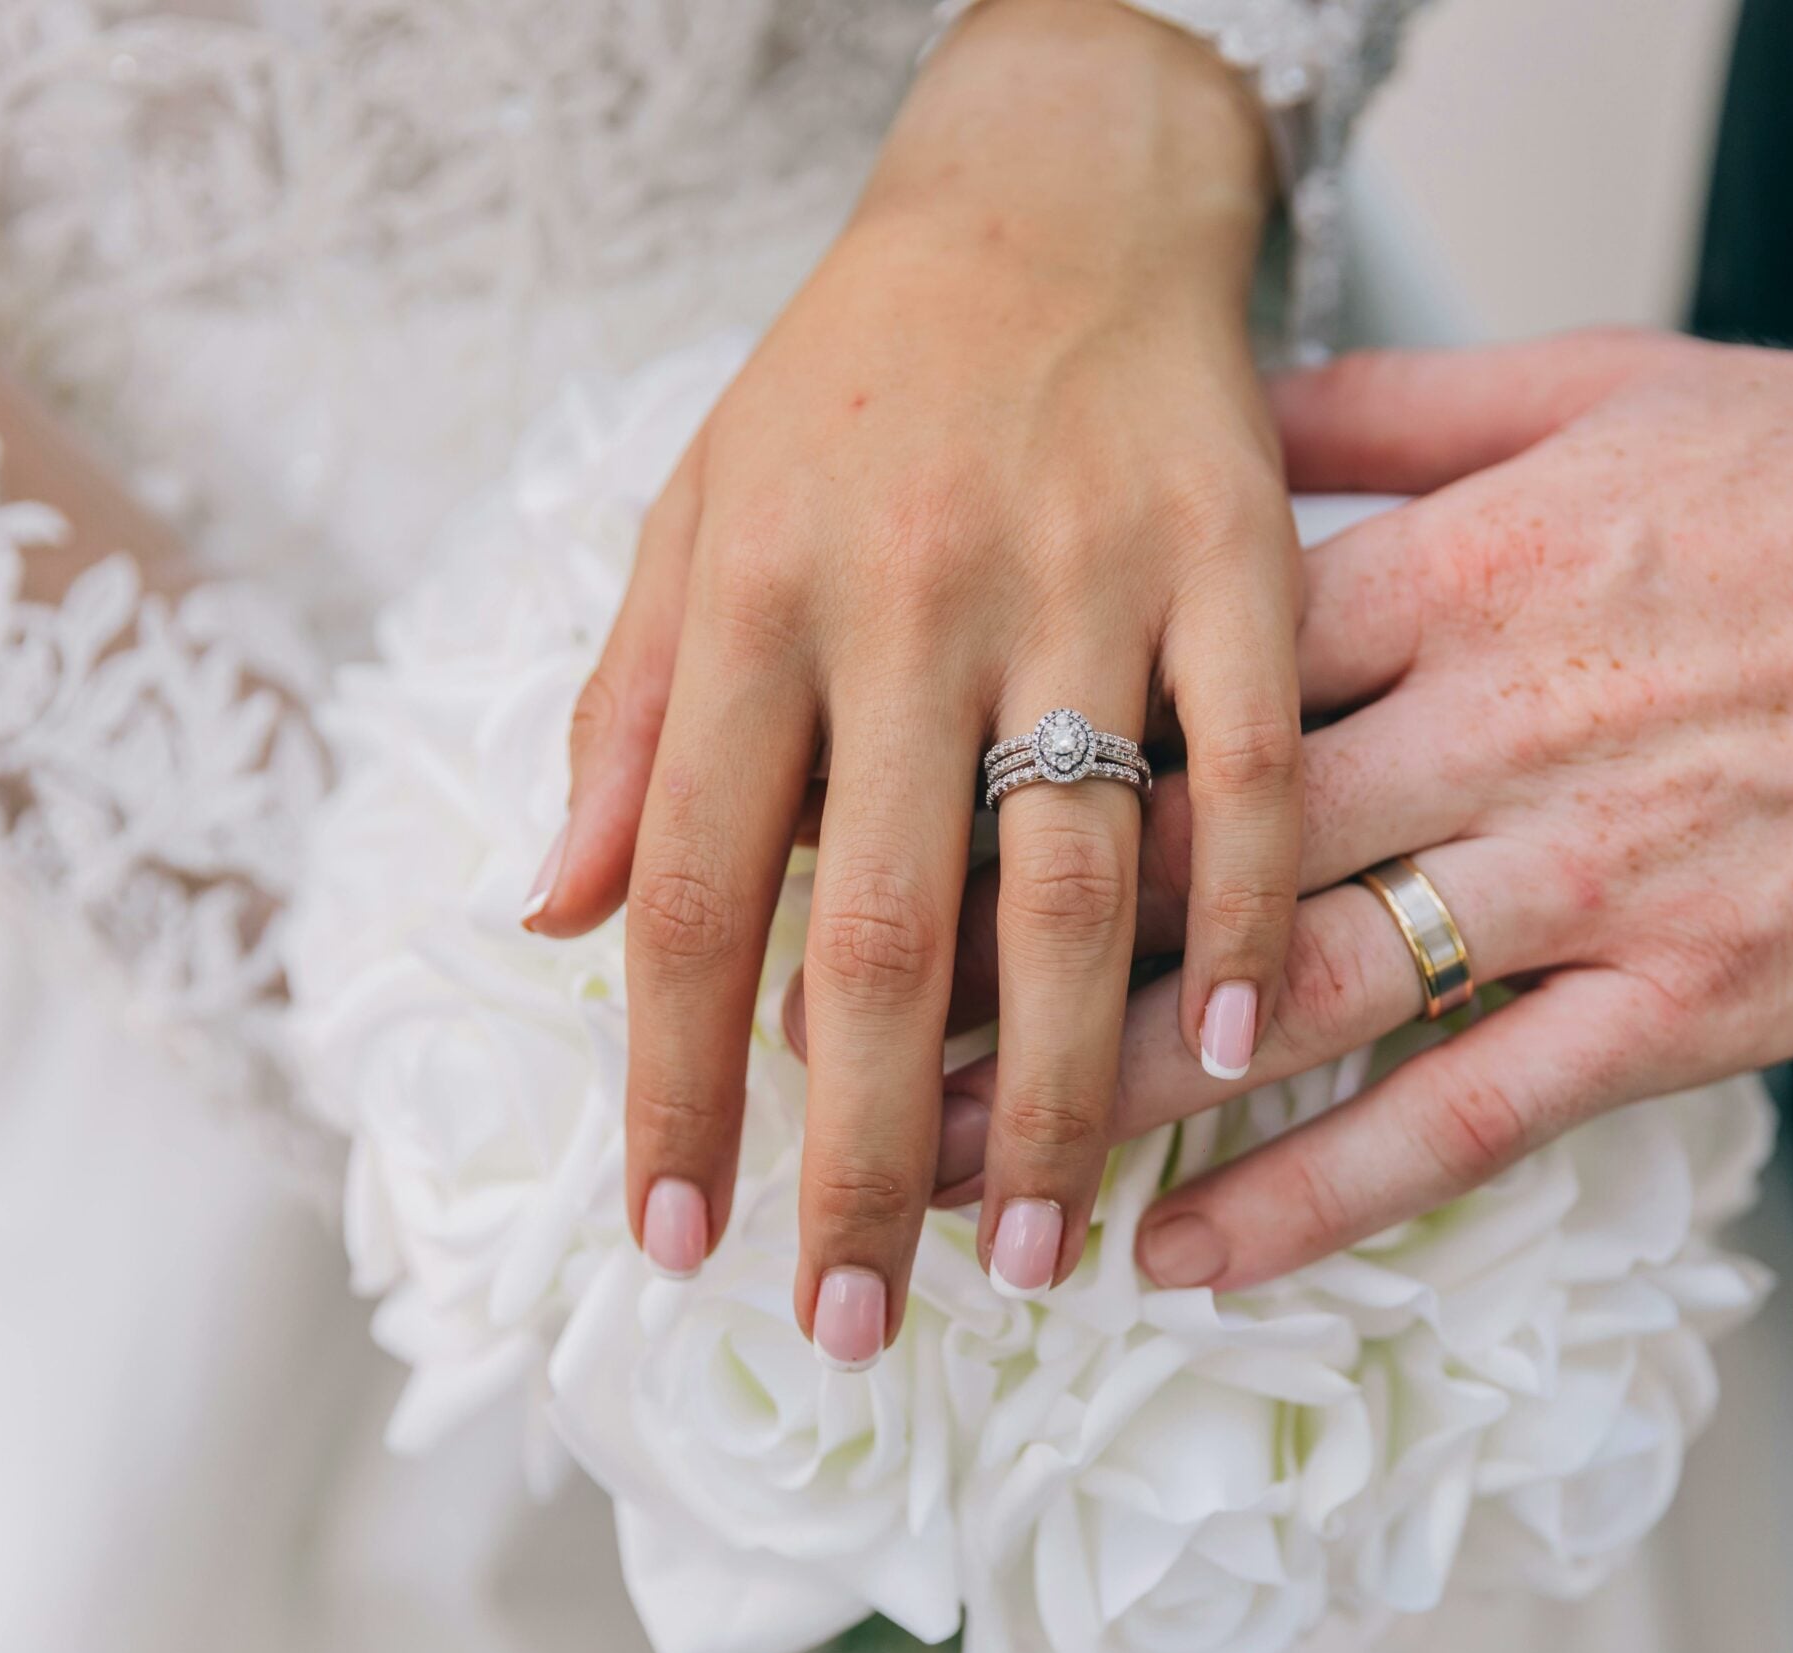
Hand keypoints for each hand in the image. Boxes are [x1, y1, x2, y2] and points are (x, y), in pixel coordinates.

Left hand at [520, 0, 1304, 1364]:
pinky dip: (1244, 911)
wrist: (1050, 193)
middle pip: (871, 931)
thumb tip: (544, 915)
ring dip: (1054, 1094)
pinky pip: (1249, 761)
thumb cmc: (853, 377)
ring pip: (1062, 881)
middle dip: (856, 1152)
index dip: (673, 1084)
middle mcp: (904, 599)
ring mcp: (1081, 578)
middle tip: (852, 1318)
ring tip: (1034, 1258)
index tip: (677, 1241)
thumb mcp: (690, 514)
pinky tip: (1238, 1049)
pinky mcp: (1232, 553)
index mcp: (748, 598)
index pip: (690, 888)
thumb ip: (624, 716)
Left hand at [893, 330, 1792, 1286]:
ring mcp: (1595, 874)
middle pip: (1202, 855)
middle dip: (1014, 956)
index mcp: (1460, 572)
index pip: (1185, 684)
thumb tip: (1219, 420)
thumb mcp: (1602, 389)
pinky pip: (1473, 1115)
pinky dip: (1322, 1192)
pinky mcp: (1692, 1001)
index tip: (893, 832)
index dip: (1024, 766)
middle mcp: (1501, 725)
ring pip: (1307, 995)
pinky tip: (1188, 1255)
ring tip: (963, 1174)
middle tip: (853, 1043)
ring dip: (1117, 1091)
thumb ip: (1394, 425)